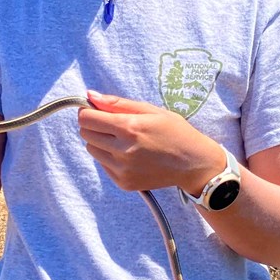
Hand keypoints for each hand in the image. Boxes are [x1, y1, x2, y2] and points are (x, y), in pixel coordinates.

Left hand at [78, 90, 223, 192]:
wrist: (194, 164)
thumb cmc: (174, 132)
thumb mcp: (150, 110)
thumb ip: (117, 103)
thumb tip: (89, 96)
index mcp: (129, 128)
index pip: (86, 118)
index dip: (88, 110)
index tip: (97, 109)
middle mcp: (122, 151)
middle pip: (85, 133)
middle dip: (94, 124)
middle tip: (112, 123)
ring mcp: (122, 170)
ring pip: (91, 149)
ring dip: (100, 141)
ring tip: (122, 138)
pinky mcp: (124, 183)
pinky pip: (103, 164)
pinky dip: (109, 156)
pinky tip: (128, 153)